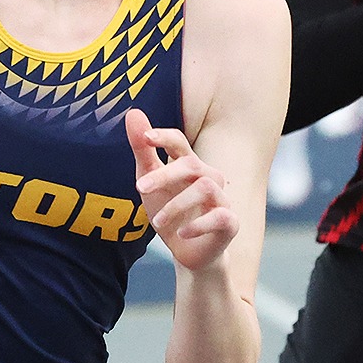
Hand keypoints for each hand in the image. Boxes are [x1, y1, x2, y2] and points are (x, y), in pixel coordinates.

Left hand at [126, 108, 237, 273]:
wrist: (186, 251)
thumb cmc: (169, 211)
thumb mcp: (149, 181)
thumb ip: (142, 150)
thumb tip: (132, 111)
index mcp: (189, 165)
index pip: (179, 142)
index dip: (163, 136)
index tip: (146, 138)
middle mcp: (208, 178)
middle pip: (191, 165)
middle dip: (164, 175)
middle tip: (140, 188)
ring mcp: (221, 200)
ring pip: (205, 188)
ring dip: (176, 205)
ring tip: (157, 222)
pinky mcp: (230, 223)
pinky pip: (221, 217)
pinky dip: (198, 225)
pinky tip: (180, 234)